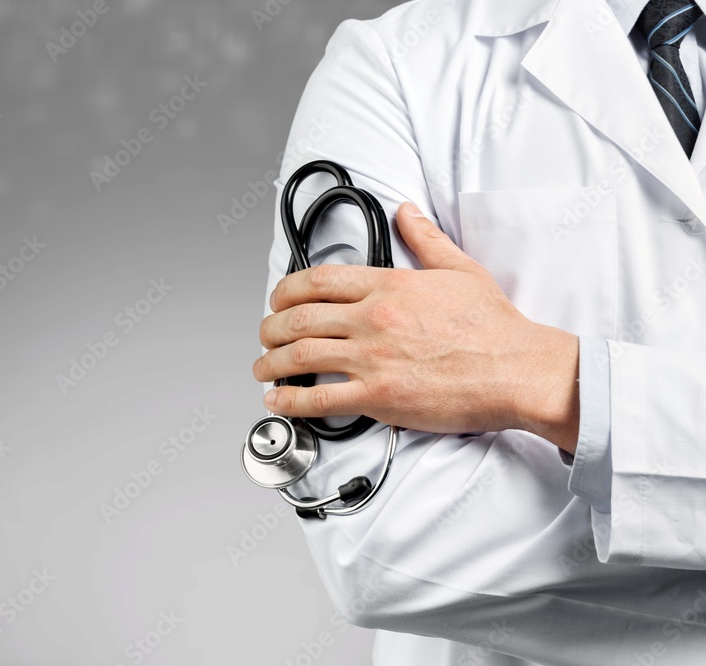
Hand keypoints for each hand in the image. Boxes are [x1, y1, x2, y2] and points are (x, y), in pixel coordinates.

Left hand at [253, 203, 580, 451]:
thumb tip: (408, 212)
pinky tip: (278, 401)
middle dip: (271, 327)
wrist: (518, 370)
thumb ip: (426, 239)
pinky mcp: (380, 397)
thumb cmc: (494, 328)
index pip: (319, 280)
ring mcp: (373, 358)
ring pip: (301, 356)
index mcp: (390, 287)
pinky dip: (291, 400)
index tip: (277, 299)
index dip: (286, 290)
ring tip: (262, 368)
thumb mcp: (460, 269)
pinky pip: (321, 398)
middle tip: (265, 335)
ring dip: (271, 363)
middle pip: (300, 318)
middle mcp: (374, 319)